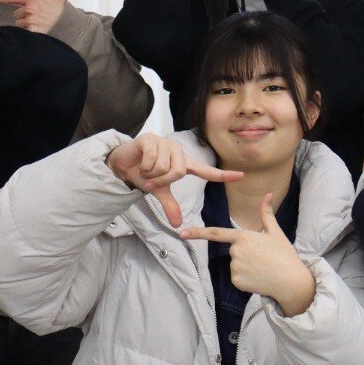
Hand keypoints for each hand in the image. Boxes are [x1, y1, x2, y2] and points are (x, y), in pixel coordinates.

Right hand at [106, 133, 243, 226]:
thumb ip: (170, 206)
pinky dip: (144, 168)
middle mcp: (178, 151)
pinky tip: (140, 163)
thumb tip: (178, 225)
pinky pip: (153, 160)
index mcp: (183, 164)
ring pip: (165, 167)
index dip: (222, 175)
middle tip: (151, 180)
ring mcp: (165, 143)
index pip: (206, 170)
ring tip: (145, 171)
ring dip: (151, 175)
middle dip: (162, 181)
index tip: (241, 176)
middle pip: (178, 172)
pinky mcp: (151, 139)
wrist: (121, 164)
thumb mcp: (159, 191)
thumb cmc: (144, 174)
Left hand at [181, 192, 317, 314]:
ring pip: (235, 265)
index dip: (197, 233)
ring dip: (246, 267)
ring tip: (263, 269)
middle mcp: (236, 251)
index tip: (182, 233)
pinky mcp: (236, 281)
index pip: (216, 233)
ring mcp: (235, 267)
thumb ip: (266, 214)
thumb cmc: (285, 255)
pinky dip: (246, 279)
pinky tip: (259, 279)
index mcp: (244, 237)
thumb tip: (268, 195)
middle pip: (233, 251)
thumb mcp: (276, 233)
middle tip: (264, 259)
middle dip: (245, 254)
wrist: (292, 281)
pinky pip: (237, 278)